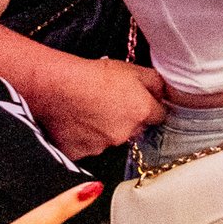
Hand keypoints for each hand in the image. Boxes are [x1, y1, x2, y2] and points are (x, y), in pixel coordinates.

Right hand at [27, 48, 168, 155]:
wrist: (58, 87)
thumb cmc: (93, 75)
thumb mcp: (132, 69)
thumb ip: (155, 83)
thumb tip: (165, 93)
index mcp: (142, 113)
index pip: (159, 116)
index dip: (151, 107)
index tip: (141, 102)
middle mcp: (126, 134)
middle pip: (135, 129)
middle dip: (128, 119)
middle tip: (111, 103)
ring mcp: (103, 146)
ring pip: (110, 139)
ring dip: (105, 129)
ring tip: (90, 110)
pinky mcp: (81, 154)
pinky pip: (87, 147)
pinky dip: (84, 138)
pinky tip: (77, 122)